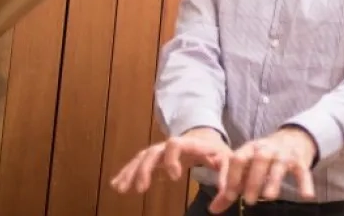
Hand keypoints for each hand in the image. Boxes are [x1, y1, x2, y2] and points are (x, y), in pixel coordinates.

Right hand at [110, 127, 230, 193]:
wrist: (208, 137)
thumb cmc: (218, 150)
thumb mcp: (227, 161)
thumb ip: (225, 178)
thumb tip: (217, 206)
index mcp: (190, 143)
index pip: (176, 145)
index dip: (172, 159)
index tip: (175, 177)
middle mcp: (171, 145)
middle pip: (154, 151)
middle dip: (145, 168)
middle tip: (141, 188)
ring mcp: (161, 150)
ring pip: (142, 157)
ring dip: (131, 171)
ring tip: (121, 188)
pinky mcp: (156, 157)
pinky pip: (138, 162)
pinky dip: (127, 171)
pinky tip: (116, 184)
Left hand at [208, 127, 316, 212]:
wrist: (292, 138)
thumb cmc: (263, 157)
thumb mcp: (246, 167)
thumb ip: (230, 187)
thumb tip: (213, 210)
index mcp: (250, 148)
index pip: (238, 158)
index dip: (232, 177)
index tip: (228, 195)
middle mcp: (267, 148)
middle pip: (259, 160)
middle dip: (253, 179)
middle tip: (248, 200)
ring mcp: (284, 154)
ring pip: (279, 165)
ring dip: (274, 180)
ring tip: (269, 196)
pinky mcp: (300, 161)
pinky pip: (303, 171)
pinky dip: (304, 183)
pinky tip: (306, 196)